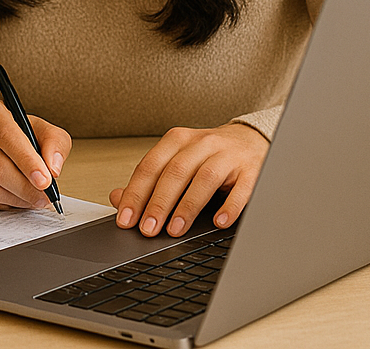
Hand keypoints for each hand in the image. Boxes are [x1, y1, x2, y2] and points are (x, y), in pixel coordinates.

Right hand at [0, 97, 70, 210]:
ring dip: (17, 200)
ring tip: (33, 200)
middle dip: (26, 187)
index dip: (27, 161)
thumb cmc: (16, 134)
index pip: (6, 136)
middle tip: (45, 198)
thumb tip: (53, 168)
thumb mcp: (40, 129)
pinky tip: (15, 199)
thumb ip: (55, 143)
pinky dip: (3, 205)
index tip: (45, 180)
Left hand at [110, 123, 267, 237]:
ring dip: (187, 206)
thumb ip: (148, 179)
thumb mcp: (176, 160)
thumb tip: (117, 198)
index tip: (126, 219)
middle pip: (175, 172)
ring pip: (204, 178)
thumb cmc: (208, 156)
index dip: (136, 194)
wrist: (251, 140)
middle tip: (147, 229)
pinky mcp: (251, 170)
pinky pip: (241, 188)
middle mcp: (201, 144)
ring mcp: (228, 155)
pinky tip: (218, 221)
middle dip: (158, 203)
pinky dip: (230, 206)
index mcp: (177, 140)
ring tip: (175, 230)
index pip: (151, 166)